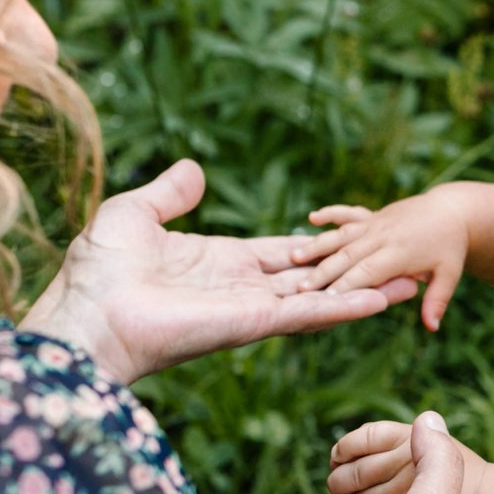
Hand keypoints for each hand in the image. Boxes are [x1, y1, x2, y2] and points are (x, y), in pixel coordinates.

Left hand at [22, 160, 419, 383]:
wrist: (87, 314)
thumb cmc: (98, 271)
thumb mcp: (135, 213)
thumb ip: (170, 193)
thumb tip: (193, 170)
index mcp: (217, 263)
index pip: (277, 254)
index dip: (313, 246)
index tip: (348, 239)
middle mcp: (240, 289)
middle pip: (309, 279)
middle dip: (351, 272)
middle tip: (396, 264)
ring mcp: (250, 309)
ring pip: (319, 298)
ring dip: (362, 293)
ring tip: (406, 284)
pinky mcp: (252, 323)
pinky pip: (307, 313)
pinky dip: (346, 308)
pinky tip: (382, 301)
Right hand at [295, 190, 473, 332]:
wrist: (453, 211)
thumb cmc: (450, 248)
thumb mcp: (449, 275)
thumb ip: (436, 300)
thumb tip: (432, 327)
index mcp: (399, 253)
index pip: (367, 272)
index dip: (346, 285)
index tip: (324, 300)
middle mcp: (383, 236)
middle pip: (347, 256)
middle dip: (322, 272)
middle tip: (298, 289)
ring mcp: (376, 223)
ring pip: (341, 235)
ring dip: (317, 245)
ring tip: (293, 257)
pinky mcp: (372, 215)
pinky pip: (348, 213)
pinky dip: (331, 214)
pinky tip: (313, 218)